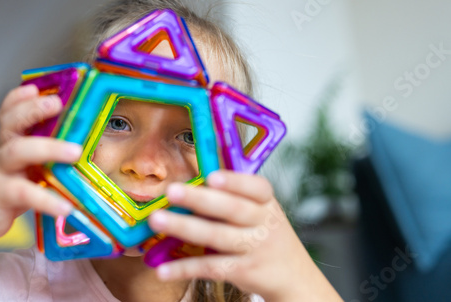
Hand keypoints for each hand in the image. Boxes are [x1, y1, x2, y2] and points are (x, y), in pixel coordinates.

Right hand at [0, 84, 79, 245]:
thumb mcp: (29, 166)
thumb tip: (86, 144)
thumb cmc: (11, 187)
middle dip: (33, 110)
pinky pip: (26, 194)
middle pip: (12, 123)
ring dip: (48, 148)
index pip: (10, 112)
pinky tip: (66, 206)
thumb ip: (49, 153)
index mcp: (12, 141)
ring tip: (74, 151)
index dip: (20, 98)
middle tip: (56, 103)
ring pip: (18, 152)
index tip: (37, 88)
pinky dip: (47, 200)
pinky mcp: (3, 195)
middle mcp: (4, 151)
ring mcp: (1, 172)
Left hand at [148, 171, 341, 301]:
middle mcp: (263, 222)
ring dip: (184, 227)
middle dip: (200, 198)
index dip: (234, 181)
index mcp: (266, 202)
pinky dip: (185, 268)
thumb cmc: (266, 234)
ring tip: (157, 220)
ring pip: (217, 236)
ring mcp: (254, 247)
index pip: (256, 187)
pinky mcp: (243, 271)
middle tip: (171, 191)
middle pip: (232, 208)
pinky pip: (212, 268)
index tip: (212, 176)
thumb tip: (191, 184)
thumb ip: (233, 197)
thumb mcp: (261, 211)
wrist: (295, 277)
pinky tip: (163, 269)